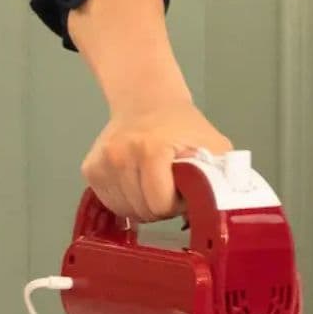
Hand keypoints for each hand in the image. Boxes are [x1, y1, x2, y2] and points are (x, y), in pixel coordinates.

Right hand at [81, 103, 232, 222]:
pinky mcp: (90, 169)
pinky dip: (126, 200)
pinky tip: (137, 182)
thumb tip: (221, 209)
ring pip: (125, 211)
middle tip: (170, 185)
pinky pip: (109, 203)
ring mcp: (102, 163)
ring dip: (143, 206)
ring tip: (154, 182)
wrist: (147, 102)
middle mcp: (120, 155)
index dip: (177, 203)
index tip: (183, 188)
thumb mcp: (213, 145)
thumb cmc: (181, 125)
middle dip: (161, 206)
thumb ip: (222, 175)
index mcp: (150, 149)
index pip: (160, 204)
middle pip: (143, 211)